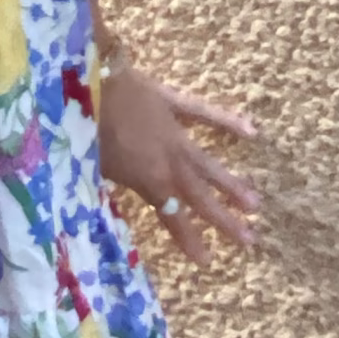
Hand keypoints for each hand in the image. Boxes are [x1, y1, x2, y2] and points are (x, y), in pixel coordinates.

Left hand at [96, 61, 261, 269]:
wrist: (88, 75)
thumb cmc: (82, 126)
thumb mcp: (94, 168)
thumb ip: (112, 187)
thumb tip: (110, 201)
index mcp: (150, 179)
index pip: (173, 216)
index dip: (190, 240)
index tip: (208, 262)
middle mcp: (169, 160)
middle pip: (200, 195)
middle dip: (223, 219)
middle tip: (251, 240)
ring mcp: (174, 131)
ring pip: (208, 163)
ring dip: (231, 184)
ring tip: (255, 203)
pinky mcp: (171, 103)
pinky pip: (204, 114)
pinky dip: (227, 122)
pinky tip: (251, 132)